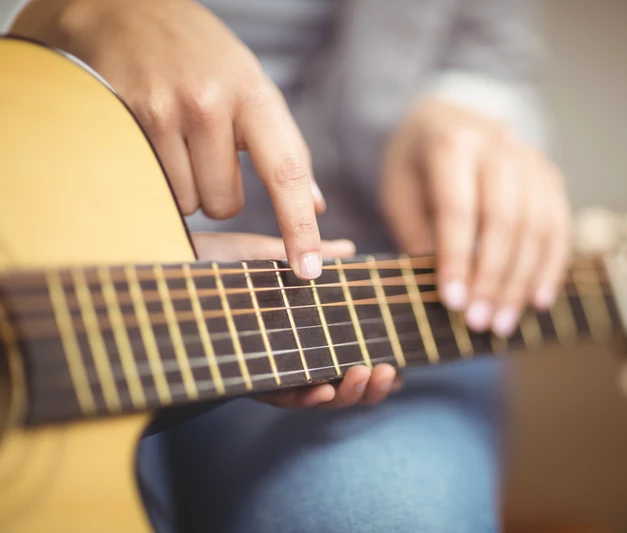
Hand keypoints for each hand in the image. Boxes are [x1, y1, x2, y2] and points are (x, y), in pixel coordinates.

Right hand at [13, 0, 323, 279]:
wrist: (121, 8)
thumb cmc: (200, 56)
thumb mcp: (252, 87)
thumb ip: (284, 147)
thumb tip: (316, 204)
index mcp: (255, 94)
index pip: (287, 172)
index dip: (299, 226)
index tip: (308, 269)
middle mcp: (212, 103)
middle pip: (225, 204)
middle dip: (218, 193)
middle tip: (205, 153)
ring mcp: (164, 110)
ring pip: (186, 202)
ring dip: (184, 187)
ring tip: (175, 141)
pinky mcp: (124, 120)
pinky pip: (151, 187)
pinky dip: (154, 178)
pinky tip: (149, 139)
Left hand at [192, 232, 402, 407]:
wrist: (167, 264)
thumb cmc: (215, 262)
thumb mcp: (271, 257)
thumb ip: (312, 258)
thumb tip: (351, 250)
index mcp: (300, 330)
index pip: (345, 353)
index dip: (374, 364)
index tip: (398, 362)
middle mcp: (288, 353)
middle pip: (339, 381)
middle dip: (369, 384)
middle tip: (388, 371)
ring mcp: (268, 367)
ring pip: (317, 395)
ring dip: (347, 393)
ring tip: (366, 374)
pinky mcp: (243, 376)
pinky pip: (281, 396)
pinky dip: (306, 397)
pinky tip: (325, 387)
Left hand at [381, 98, 570, 336]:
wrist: (448, 119)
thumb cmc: (415, 165)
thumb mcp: (399, 192)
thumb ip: (418, 235)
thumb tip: (445, 291)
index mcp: (451, 144)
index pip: (458, 208)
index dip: (456, 258)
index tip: (451, 302)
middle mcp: (498, 146)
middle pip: (504, 219)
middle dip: (492, 277)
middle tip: (478, 321)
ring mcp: (531, 160)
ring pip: (536, 227)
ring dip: (521, 281)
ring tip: (502, 323)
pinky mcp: (550, 177)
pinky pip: (558, 227)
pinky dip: (550, 268)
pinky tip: (537, 301)